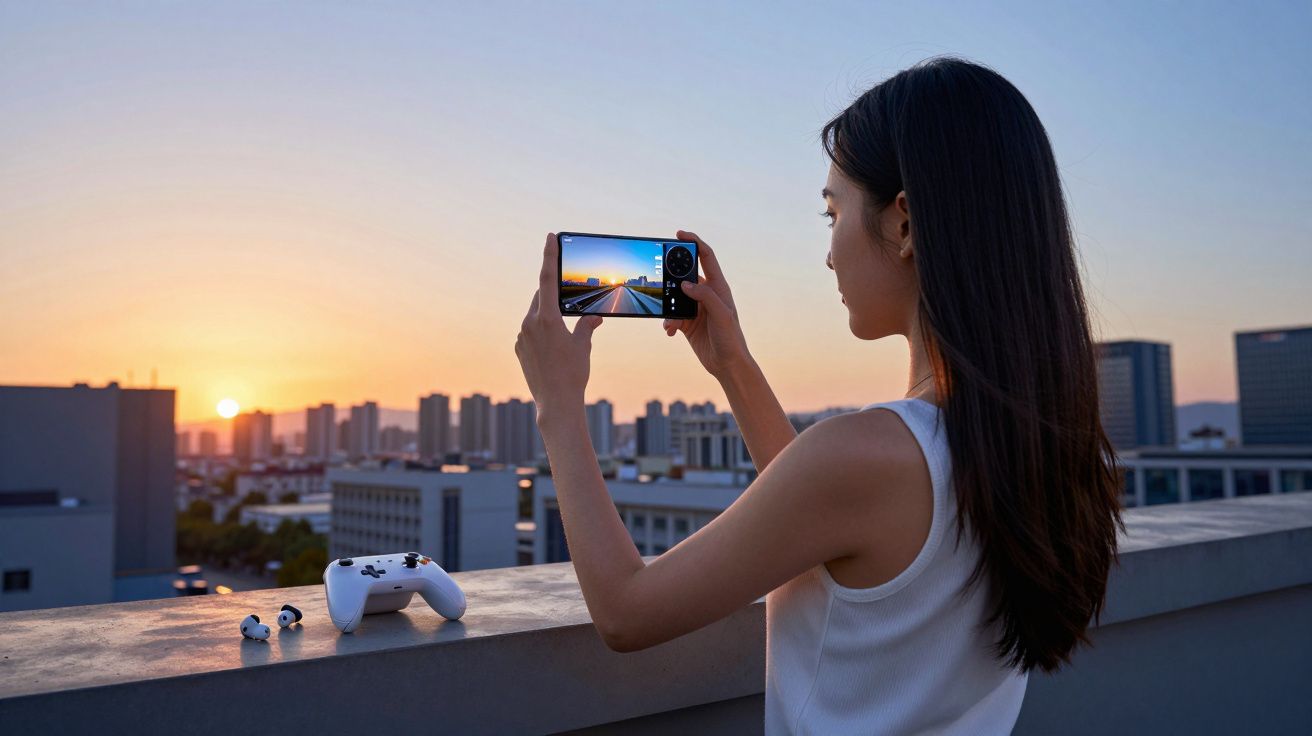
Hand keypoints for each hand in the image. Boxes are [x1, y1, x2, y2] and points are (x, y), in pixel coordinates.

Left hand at [515, 233, 603, 416]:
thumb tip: (594, 317)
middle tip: (568, 295)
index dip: (549, 255)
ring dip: (548, 315)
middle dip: (554, 294)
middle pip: (542, 297)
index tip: (550, 237)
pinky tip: (554, 346)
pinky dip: (542, 330)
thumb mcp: (583, 345)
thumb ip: (587, 325)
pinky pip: (530, 330)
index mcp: (547, 318)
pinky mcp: (519, 348)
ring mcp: (522, 336)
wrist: (556, 403)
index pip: (548, 279)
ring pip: (535, 314)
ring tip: (563, 331)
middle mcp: (530, 324)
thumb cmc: (573, 374)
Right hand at [662, 230, 751, 379]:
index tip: (679, 234)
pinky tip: (670, 332)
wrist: (727, 364)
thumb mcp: (721, 314)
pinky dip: (668, 323)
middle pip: (684, 277)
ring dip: (668, 308)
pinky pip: (671, 316)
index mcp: (718, 287)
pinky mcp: (687, 323)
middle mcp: (706, 295)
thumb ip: (705, 296)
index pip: (706, 257)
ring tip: (670, 322)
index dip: (694, 243)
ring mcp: (696, 309)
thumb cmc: (731, 338)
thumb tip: (685, 284)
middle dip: (671, 279)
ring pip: (674, 299)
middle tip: (660, 280)